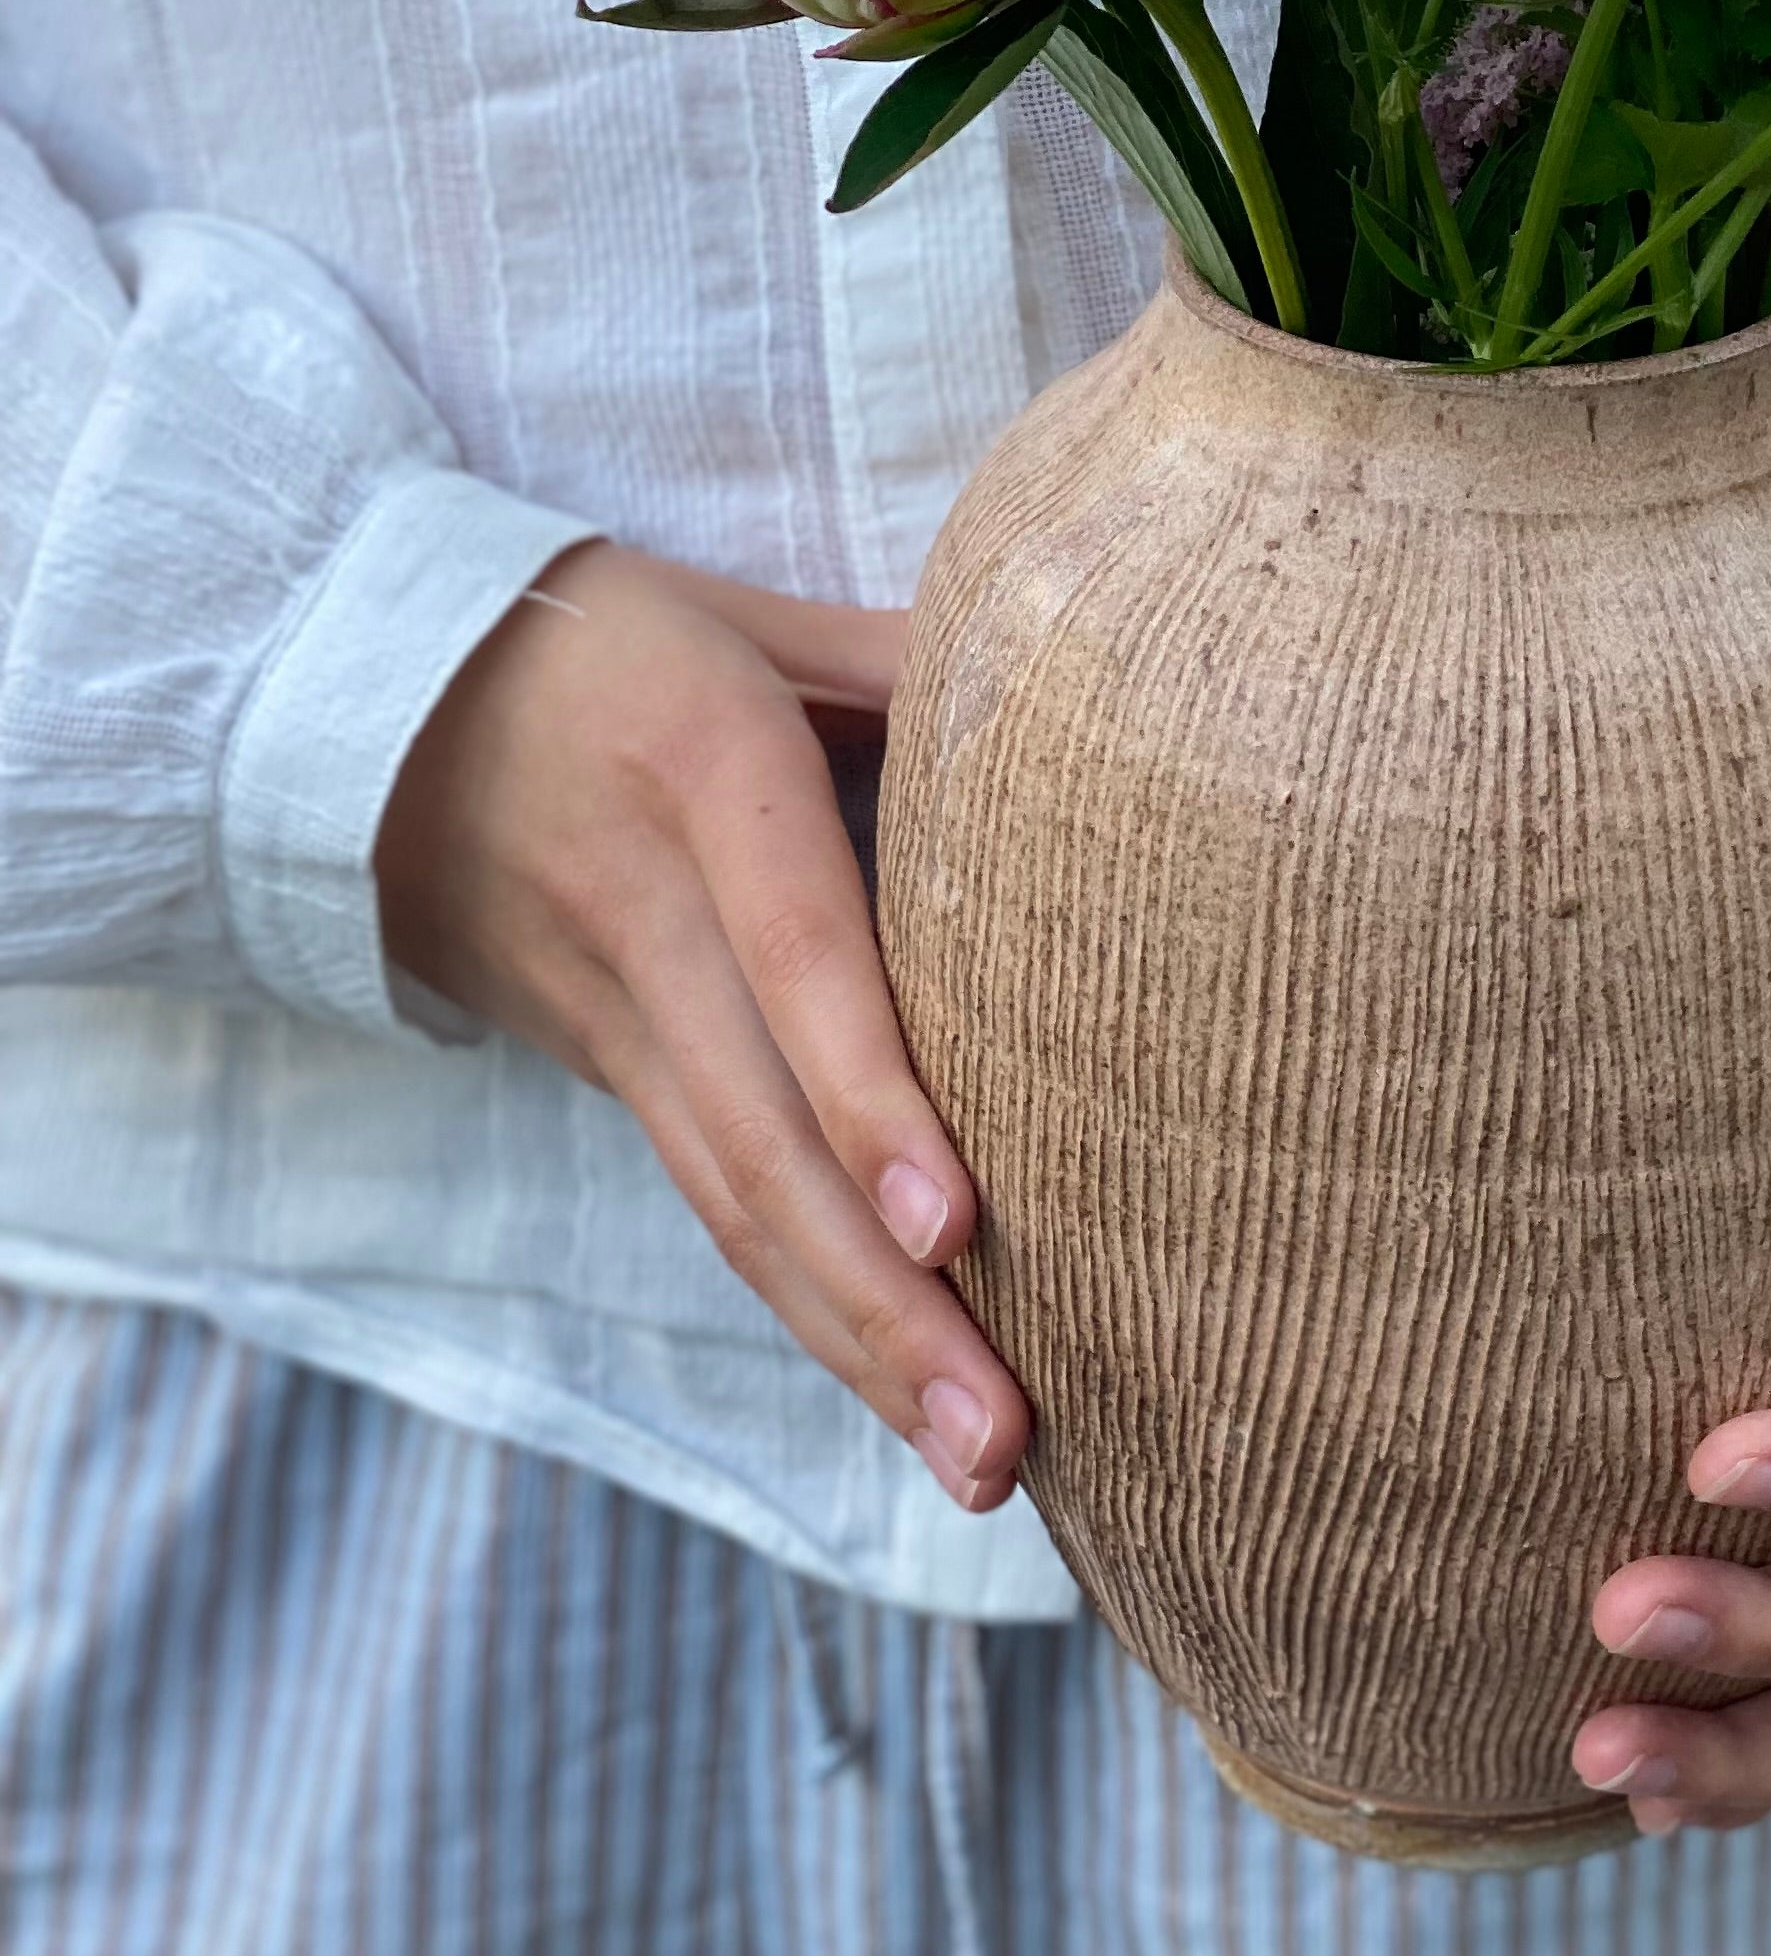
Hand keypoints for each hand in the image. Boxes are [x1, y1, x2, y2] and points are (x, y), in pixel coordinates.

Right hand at [376, 541, 1024, 1513]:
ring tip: (980, 1465)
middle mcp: (651, 918)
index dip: (870, 1092)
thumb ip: (914, 659)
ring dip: (856, 1345)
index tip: (954, 1225)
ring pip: (733, 1200)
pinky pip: (709, 1193)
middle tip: (1006, 1441)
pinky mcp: (603, 1063)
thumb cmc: (607, 637)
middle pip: (764, 1139)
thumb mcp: (754, 615)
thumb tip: (1099, 690)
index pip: (795, 951)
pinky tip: (899, 1381)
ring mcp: (614, 1010)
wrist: (362, 701)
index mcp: (705, 775)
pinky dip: (806, 1297)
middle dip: (886, 1306)